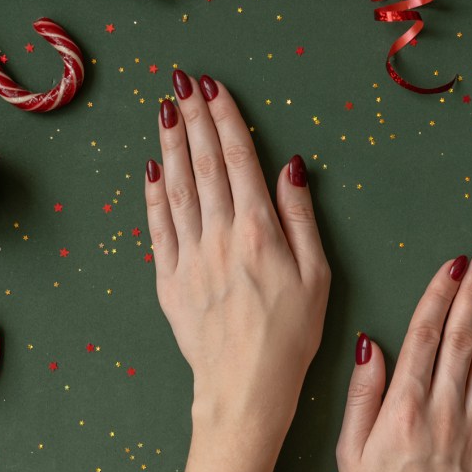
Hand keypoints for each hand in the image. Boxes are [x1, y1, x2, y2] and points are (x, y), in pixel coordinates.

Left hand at [145, 71, 330, 471]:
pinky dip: (153, 193)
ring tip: (165, 110)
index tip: (213, 86)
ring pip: (177, 188)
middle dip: (194, 118)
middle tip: (183, 81)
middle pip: (204, 165)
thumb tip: (289, 167)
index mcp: (258, 231)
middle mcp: (218, 236)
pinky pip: (157, 226)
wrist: (244, 390)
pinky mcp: (168, 280)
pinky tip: (152, 168)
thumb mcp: (318, 276)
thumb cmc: (292, 337)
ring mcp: (188, 257)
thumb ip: (300, 217)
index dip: (225, 119)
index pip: (238, 160)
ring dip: (171, 144)